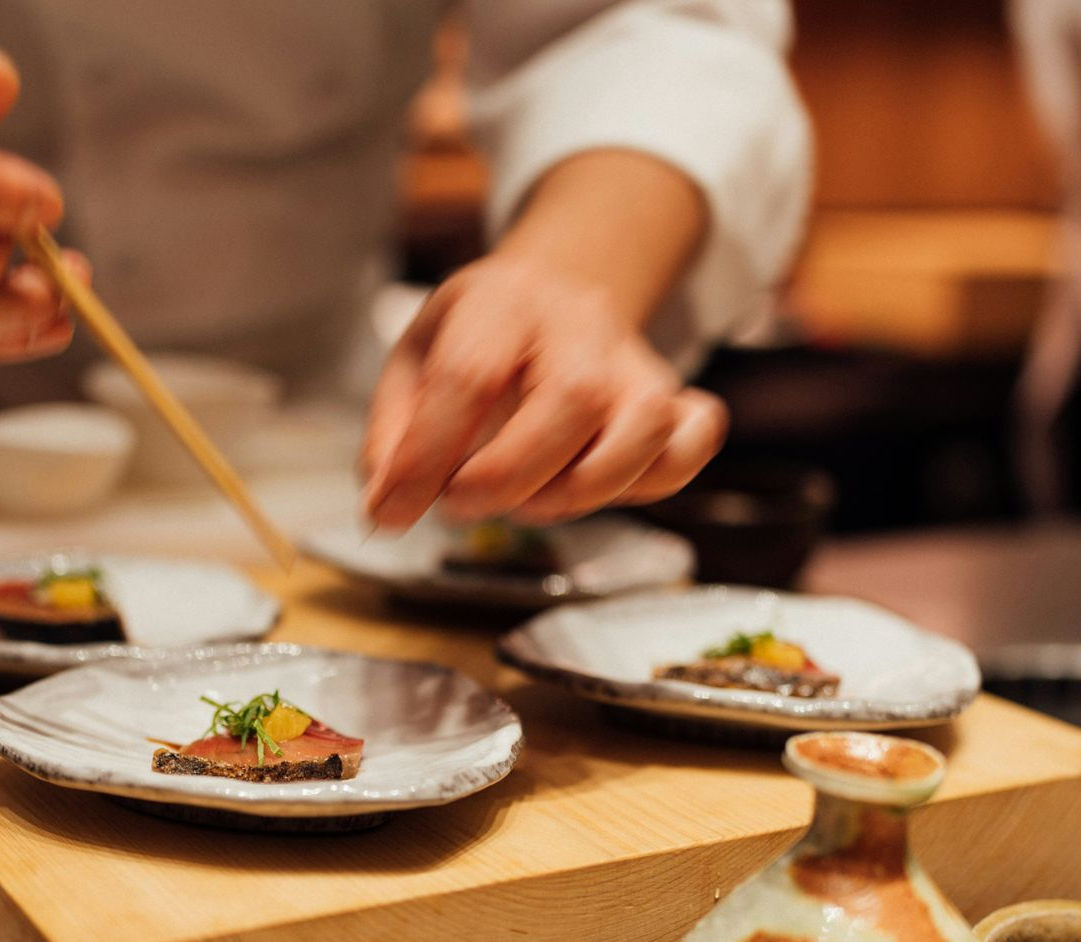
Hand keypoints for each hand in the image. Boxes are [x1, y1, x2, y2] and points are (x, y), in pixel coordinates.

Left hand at [360, 256, 726, 530]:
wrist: (553, 292)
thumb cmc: (475, 339)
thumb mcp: (413, 364)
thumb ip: (392, 436)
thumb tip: (388, 508)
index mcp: (501, 299)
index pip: (468, 376)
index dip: (427, 456)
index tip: (396, 509)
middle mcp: (579, 320)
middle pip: (571, 397)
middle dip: (509, 475)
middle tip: (461, 504)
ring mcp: (634, 359)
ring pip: (644, 425)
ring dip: (582, 489)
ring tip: (530, 502)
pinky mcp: (672, 396)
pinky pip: (692, 442)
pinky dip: (655, 481)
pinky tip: (598, 486)